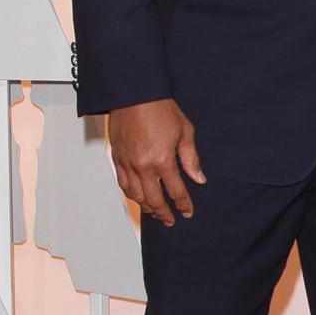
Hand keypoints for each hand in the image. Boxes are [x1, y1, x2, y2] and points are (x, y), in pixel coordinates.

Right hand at [108, 98, 205, 224]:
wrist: (134, 95)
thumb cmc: (160, 109)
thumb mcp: (185, 132)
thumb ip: (191, 159)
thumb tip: (198, 179)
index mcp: (162, 160)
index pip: (175, 191)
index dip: (183, 205)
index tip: (187, 212)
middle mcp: (142, 166)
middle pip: (153, 200)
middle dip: (164, 213)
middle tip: (171, 220)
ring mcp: (127, 163)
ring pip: (135, 195)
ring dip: (146, 207)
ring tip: (155, 212)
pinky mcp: (117, 158)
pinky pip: (123, 184)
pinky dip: (131, 194)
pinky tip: (138, 197)